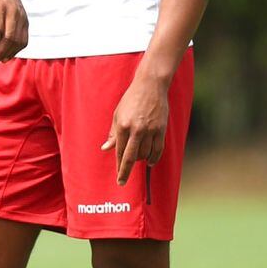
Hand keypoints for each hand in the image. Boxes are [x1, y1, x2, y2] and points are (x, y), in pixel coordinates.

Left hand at [102, 71, 169, 186]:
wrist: (150, 86)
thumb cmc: (131, 99)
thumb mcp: (117, 114)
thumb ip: (113, 133)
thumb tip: (105, 148)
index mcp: (123, 125)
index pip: (119, 152)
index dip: (118, 167)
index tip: (118, 178)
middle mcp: (136, 129)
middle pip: (131, 157)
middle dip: (125, 172)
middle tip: (122, 181)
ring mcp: (150, 130)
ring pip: (145, 154)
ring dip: (140, 160)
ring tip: (137, 159)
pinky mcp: (161, 129)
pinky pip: (157, 149)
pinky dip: (153, 158)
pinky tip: (149, 161)